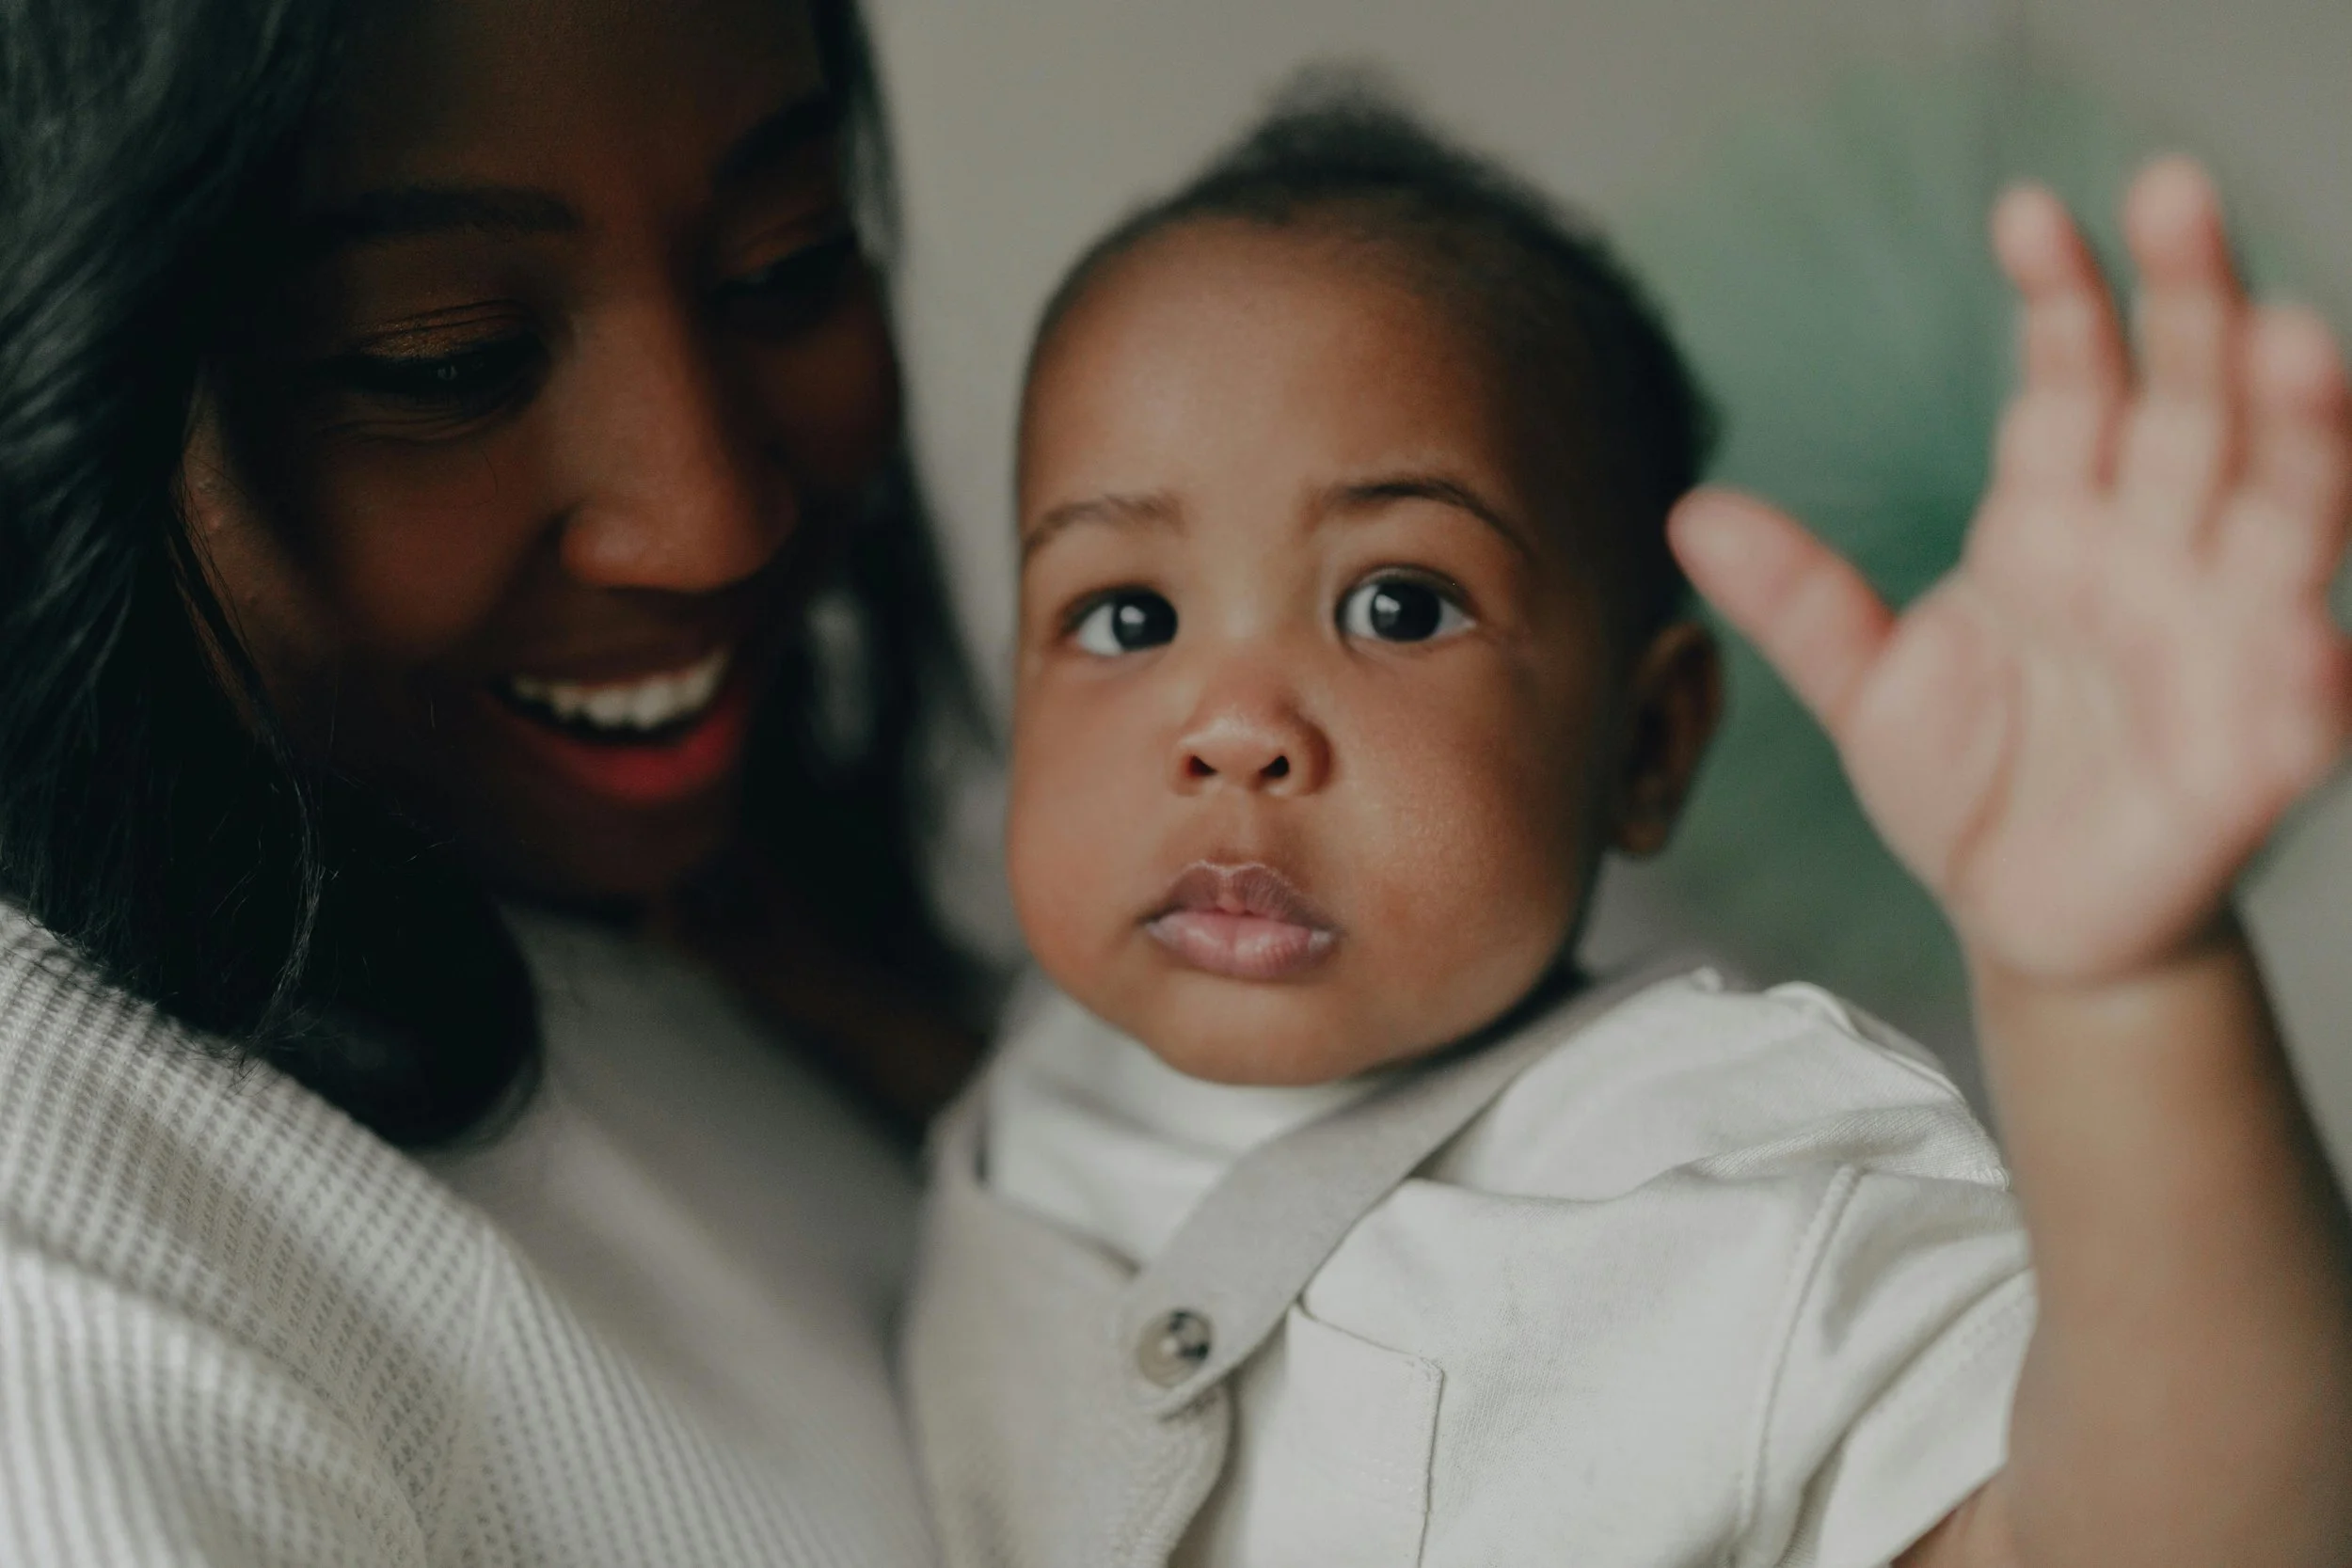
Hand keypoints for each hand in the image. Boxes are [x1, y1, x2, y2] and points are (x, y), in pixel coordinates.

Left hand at [1671, 159, 2351, 983]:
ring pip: (2277, 512)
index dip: (2060, 300)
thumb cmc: (1965, 787)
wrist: (2024, 920)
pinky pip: (2305, 694)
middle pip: (2188, 408)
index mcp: (2057, 526)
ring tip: (2290, 342)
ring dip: (2294, 430)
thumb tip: (1692, 513)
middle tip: (2176, 196)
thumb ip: (1798, 602)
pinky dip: (2311, 657)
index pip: (2074, 385)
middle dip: (2192, 306)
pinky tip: (2303, 627)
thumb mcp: (1866, 687)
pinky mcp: (2259, 751)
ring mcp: (2218, 643)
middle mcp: (2151, 558)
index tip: (2025, 214)